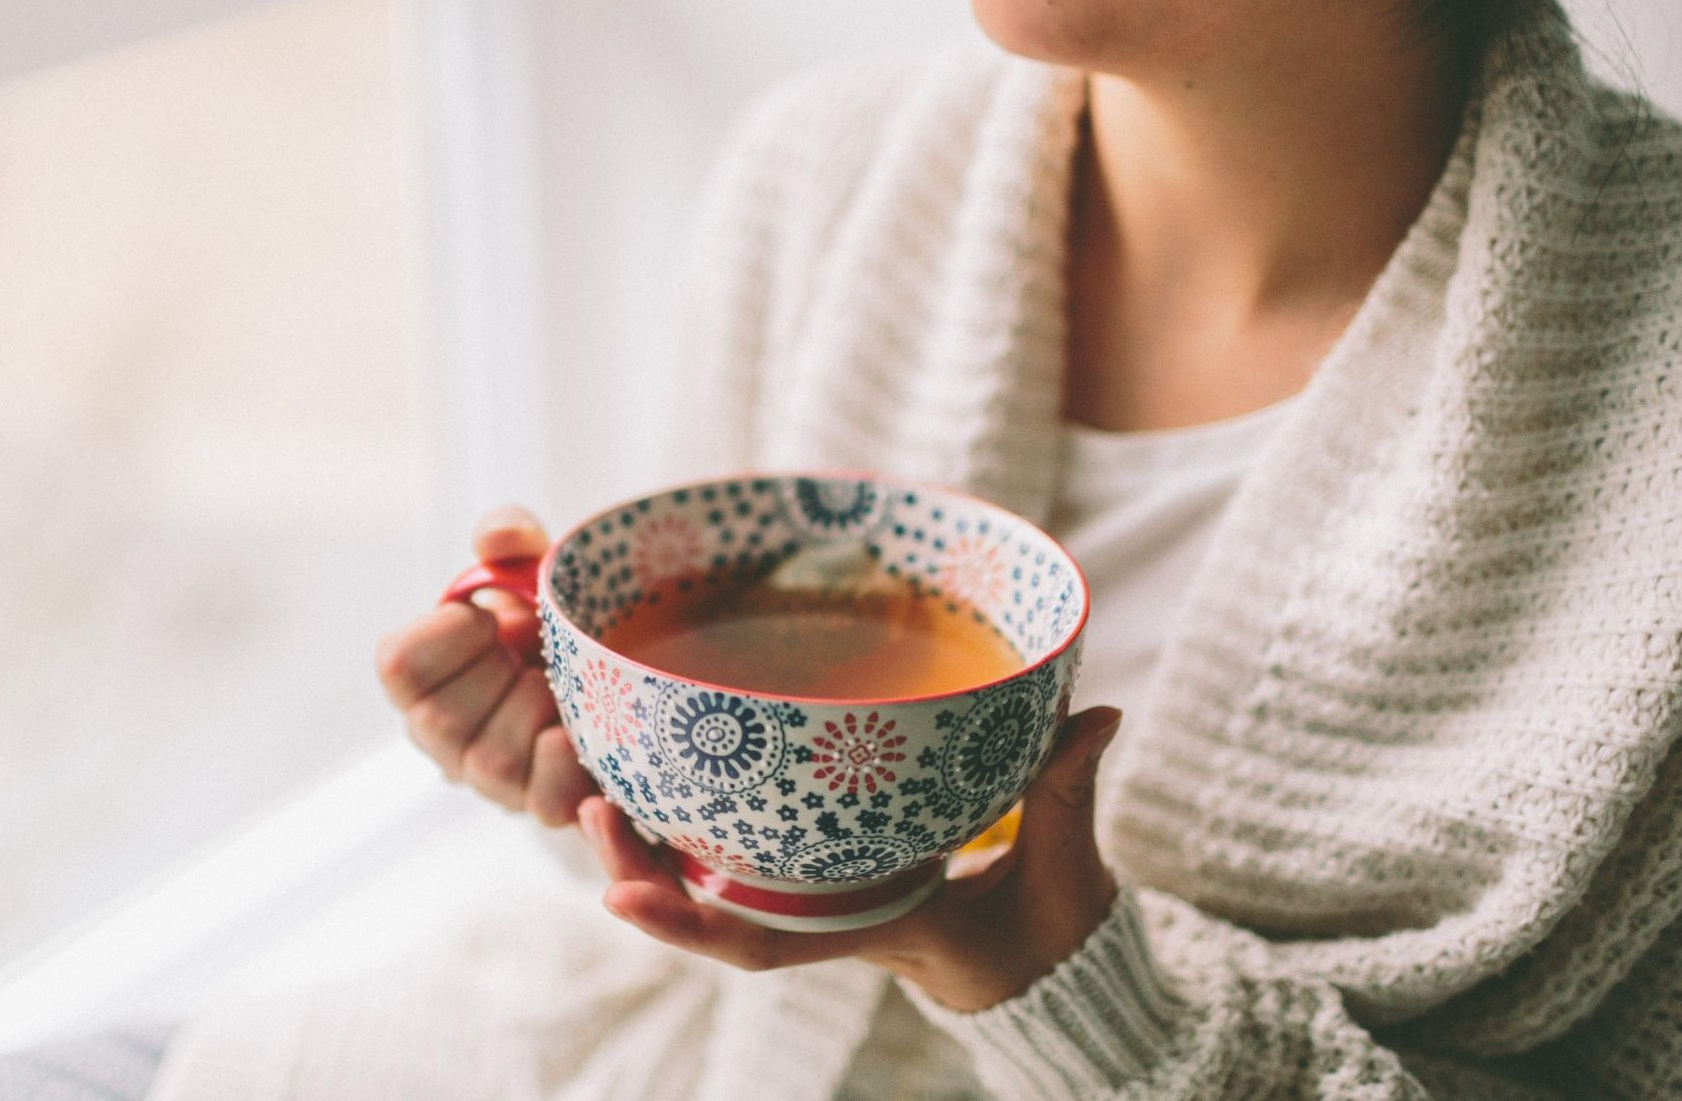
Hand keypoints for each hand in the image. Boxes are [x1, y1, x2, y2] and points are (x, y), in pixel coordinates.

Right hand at [374, 506, 598, 825]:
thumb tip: (501, 537)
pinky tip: (586, 747)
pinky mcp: (548, 805)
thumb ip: (507, 536)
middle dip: (498, 674)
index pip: (398, 667)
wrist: (619, 665)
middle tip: (534, 652)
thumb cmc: (550, 617)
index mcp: (423, 676)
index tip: (486, 617)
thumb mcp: (529, 566)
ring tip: (567, 687)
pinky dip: (572, 772)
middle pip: (441, 721)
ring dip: (540, 711)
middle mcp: (444, 738)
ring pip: (494, 761)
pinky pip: (549, 804)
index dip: (446, 636)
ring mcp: (494, 781)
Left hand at [578, 706, 1124, 1012]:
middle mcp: (832, 915)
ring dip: (651, 842)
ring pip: (716, 880)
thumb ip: (1067, 789)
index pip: (769, 943)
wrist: (1055, 965)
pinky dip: (694, 822)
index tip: (621, 897)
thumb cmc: (1053, 927)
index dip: (693, 923)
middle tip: (588, 808)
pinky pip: (748, 852)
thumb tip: (1093, 716)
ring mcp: (826, 894)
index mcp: (876, 927)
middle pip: (715, 908)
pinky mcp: (831, 866)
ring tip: (593, 788)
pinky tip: (654, 774)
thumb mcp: (1066, 866)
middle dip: (642, 867)